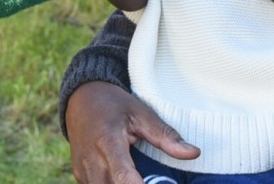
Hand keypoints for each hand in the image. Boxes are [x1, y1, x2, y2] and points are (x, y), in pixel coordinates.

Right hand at [67, 82, 197, 183]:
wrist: (81, 98)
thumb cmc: (114, 104)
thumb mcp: (141, 114)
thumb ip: (165, 136)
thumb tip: (194, 153)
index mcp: (108, 142)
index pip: (123, 175)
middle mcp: (91, 160)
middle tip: (153, 180)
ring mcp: (82, 170)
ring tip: (141, 177)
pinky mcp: (79, 175)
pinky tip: (125, 177)